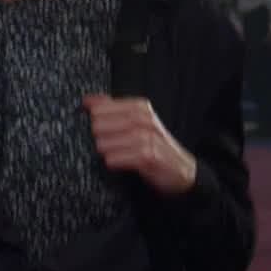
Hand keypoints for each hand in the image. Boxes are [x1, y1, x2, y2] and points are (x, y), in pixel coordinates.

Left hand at [83, 95, 197, 195]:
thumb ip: (112, 109)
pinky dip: (114, 161)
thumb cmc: (155, 146)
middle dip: (98, 135)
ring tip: (111, 153)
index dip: (95, 118)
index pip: (104, 107)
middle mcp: (145, 120)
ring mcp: (148, 138)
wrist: (183, 169)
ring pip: (107, 142)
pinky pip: (118, 158)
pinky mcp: (149, 156)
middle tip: (105, 142)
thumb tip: (87, 100)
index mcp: (141, 108)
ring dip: (105, 150)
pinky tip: (115, 162)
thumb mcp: (137, 123)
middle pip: (102, 124)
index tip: (95, 126)